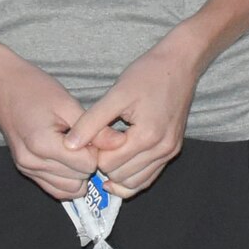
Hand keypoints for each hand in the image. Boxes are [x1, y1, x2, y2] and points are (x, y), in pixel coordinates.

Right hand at [0, 54, 98, 199]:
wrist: (3, 85)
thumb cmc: (35, 89)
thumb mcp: (69, 104)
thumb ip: (94, 129)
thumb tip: (120, 144)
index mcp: (42, 145)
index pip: (86, 165)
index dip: (96, 151)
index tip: (93, 134)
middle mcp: (31, 162)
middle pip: (79, 179)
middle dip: (89, 162)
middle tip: (87, 140)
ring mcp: (26, 168)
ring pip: (68, 189)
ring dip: (79, 173)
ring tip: (78, 148)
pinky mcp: (25, 170)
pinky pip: (54, 189)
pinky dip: (67, 179)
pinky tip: (70, 160)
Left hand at [64, 35, 202, 195]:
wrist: (180, 64)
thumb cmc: (148, 74)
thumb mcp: (116, 94)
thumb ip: (91, 122)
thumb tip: (69, 146)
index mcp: (147, 136)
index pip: (109, 164)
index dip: (94, 153)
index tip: (92, 136)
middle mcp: (162, 149)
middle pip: (121, 176)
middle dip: (105, 164)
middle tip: (98, 143)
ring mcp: (170, 151)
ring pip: (135, 183)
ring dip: (118, 173)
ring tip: (108, 152)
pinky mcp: (172, 150)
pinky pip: (150, 177)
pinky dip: (132, 177)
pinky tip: (119, 165)